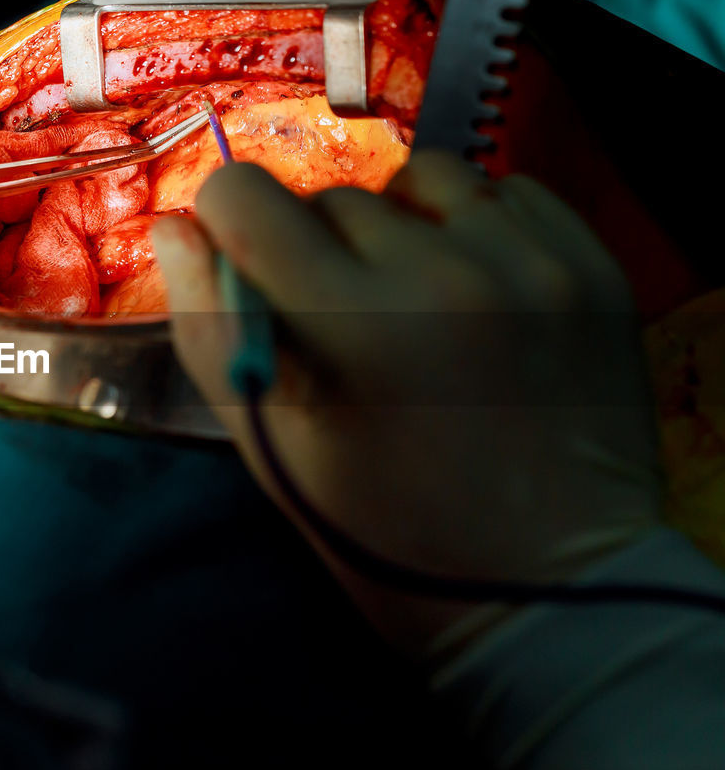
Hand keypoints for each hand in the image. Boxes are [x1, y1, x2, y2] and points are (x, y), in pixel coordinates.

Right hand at [150, 153, 662, 658]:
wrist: (551, 590)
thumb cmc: (388, 533)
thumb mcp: (276, 446)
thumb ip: (211, 330)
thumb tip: (176, 231)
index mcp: (353, 324)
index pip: (245, 196)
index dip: (230, 226)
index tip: (248, 264)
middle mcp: (446, 272)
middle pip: (332, 198)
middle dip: (317, 248)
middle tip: (343, 323)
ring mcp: (533, 264)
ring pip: (423, 179)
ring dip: (400, 224)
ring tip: (414, 297)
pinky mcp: (592, 268)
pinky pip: (509, 192)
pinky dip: (478, 228)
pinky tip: (477, 292)